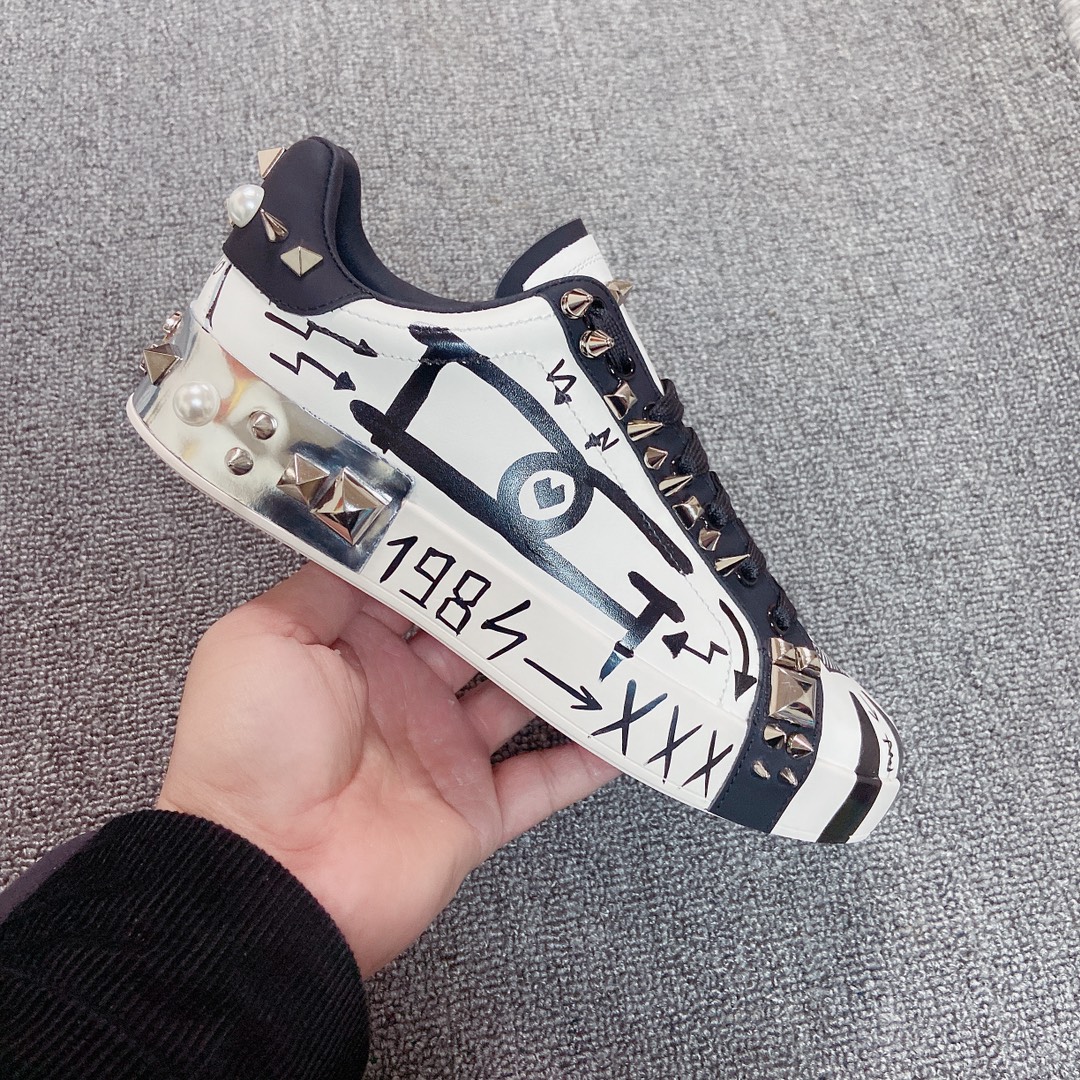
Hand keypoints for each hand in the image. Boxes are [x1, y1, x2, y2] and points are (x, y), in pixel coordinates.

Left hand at [156, 563, 618, 975]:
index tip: (500, 521)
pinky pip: (543, 781)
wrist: (264, 875)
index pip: (418, 594)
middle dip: (518, 606)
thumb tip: (361, 534)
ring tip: (608, 628)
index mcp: (354, 653)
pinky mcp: (474, 809)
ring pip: (519, 701)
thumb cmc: (249, 751)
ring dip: (559, 671)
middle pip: (477, 641)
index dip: (456, 561)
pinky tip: (622, 723)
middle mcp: (403, 698)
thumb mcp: (264, 638)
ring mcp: (442, 755)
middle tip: (570, 565)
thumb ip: (322, 586)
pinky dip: (586, 758)